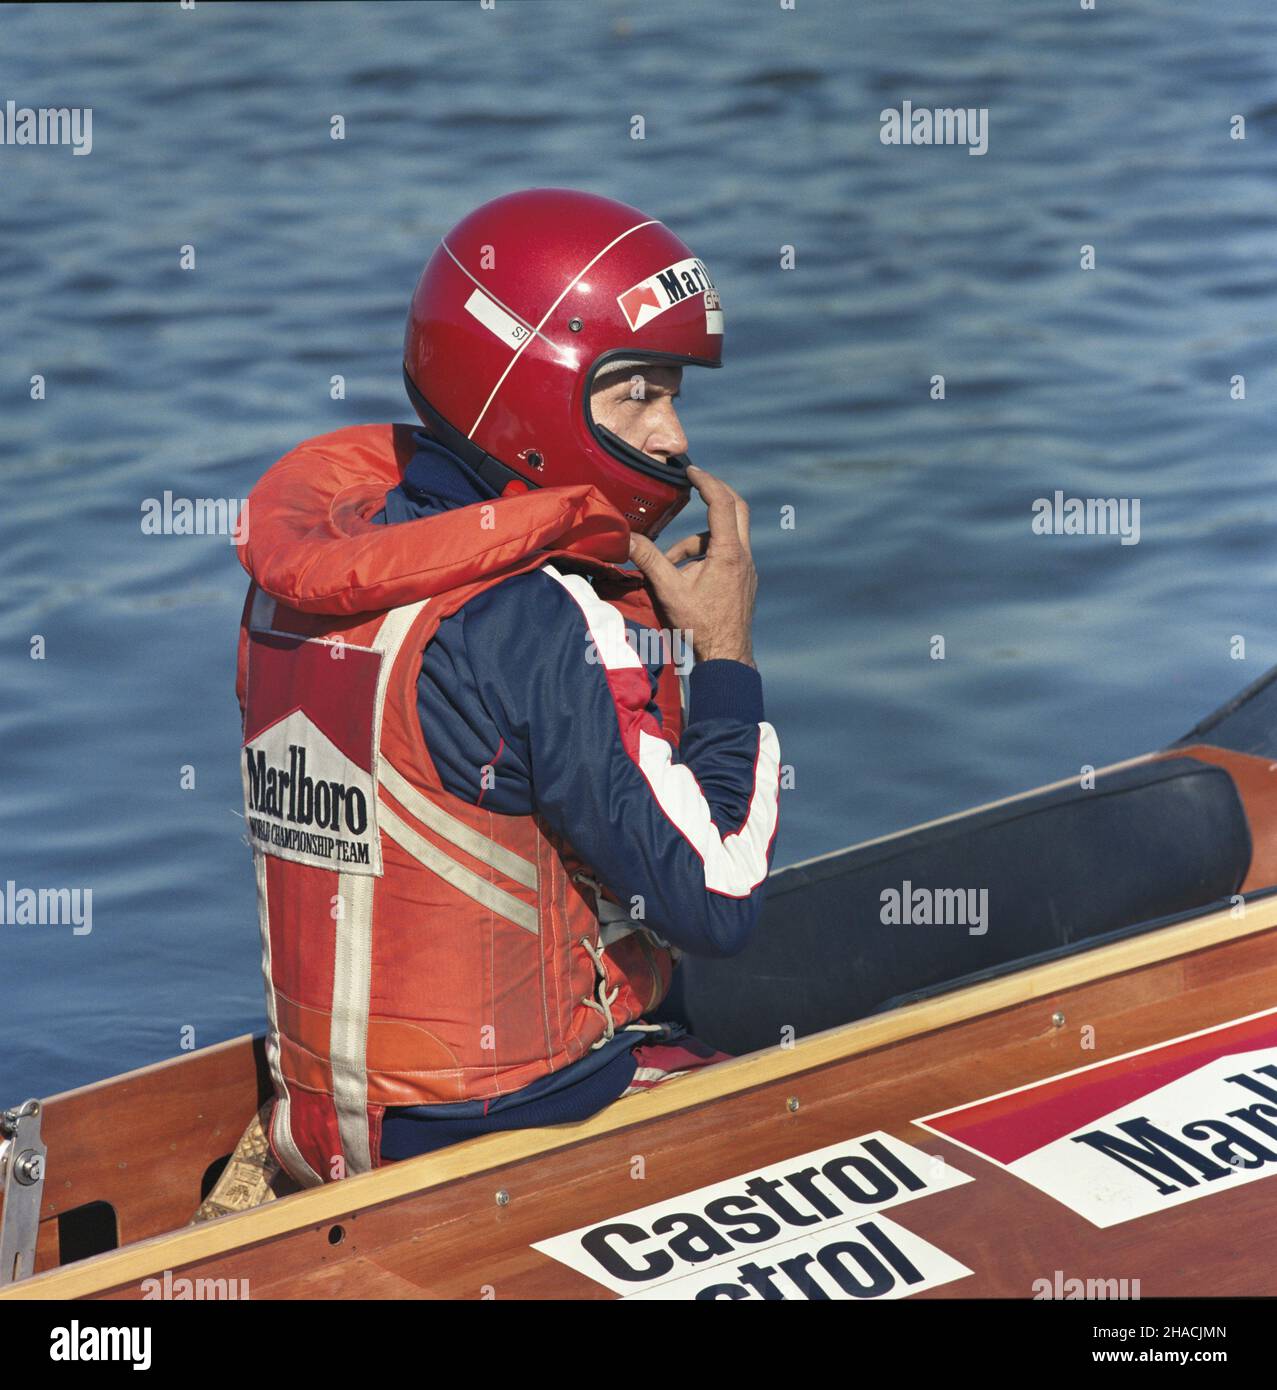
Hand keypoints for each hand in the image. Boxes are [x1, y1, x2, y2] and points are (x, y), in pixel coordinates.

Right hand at [627, 465, 756, 667]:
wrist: (727, 656)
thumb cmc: (700, 626)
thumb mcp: (669, 591)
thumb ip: (649, 560)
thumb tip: (627, 538)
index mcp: (728, 553)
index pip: (721, 504)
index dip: (706, 482)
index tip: (691, 470)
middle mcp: (743, 556)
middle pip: (737, 509)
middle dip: (716, 493)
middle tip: (696, 484)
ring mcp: (747, 569)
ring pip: (726, 536)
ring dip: (698, 539)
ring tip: (670, 563)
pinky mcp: (744, 580)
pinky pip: (728, 554)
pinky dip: (706, 554)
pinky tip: (686, 576)